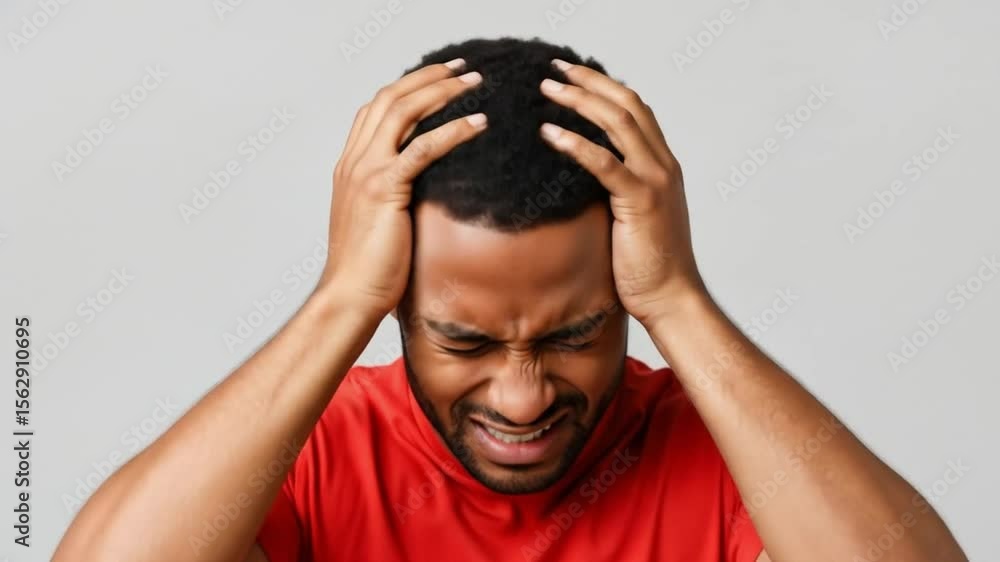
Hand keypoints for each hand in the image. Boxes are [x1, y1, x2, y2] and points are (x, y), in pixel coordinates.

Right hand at [319, 59, 487, 317]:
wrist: (350, 295)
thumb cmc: (368, 268)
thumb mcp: (378, 221)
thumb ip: (393, 196)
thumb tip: (424, 190)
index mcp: (350, 166)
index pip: (376, 109)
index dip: (407, 87)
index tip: (439, 78)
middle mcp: (355, 162)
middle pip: (390, 99)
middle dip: (428, 78)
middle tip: (463, 69)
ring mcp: (366, 172)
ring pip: (403, 112)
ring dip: (442, 92)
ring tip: (475, 83)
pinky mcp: (384, 189)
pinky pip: (422, 148)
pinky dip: (452, 130)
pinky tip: (478, 124)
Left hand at [538, 59, 705, 327]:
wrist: (671, 297)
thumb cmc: (646, 265)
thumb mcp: (628, 217)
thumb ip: (612, 190)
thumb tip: (574, 180)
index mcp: (662, 165)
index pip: (635, 110)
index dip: (604, 87)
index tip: (572, 76)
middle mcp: (663, 164)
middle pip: (626, 104)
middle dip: (589, 82)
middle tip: (554, 70)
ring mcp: (656, 180)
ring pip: (618, 123)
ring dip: (580, 101)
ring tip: (547, 89)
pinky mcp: (642, 201)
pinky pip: (605, 163)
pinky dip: (576, 144)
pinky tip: (549, 133)